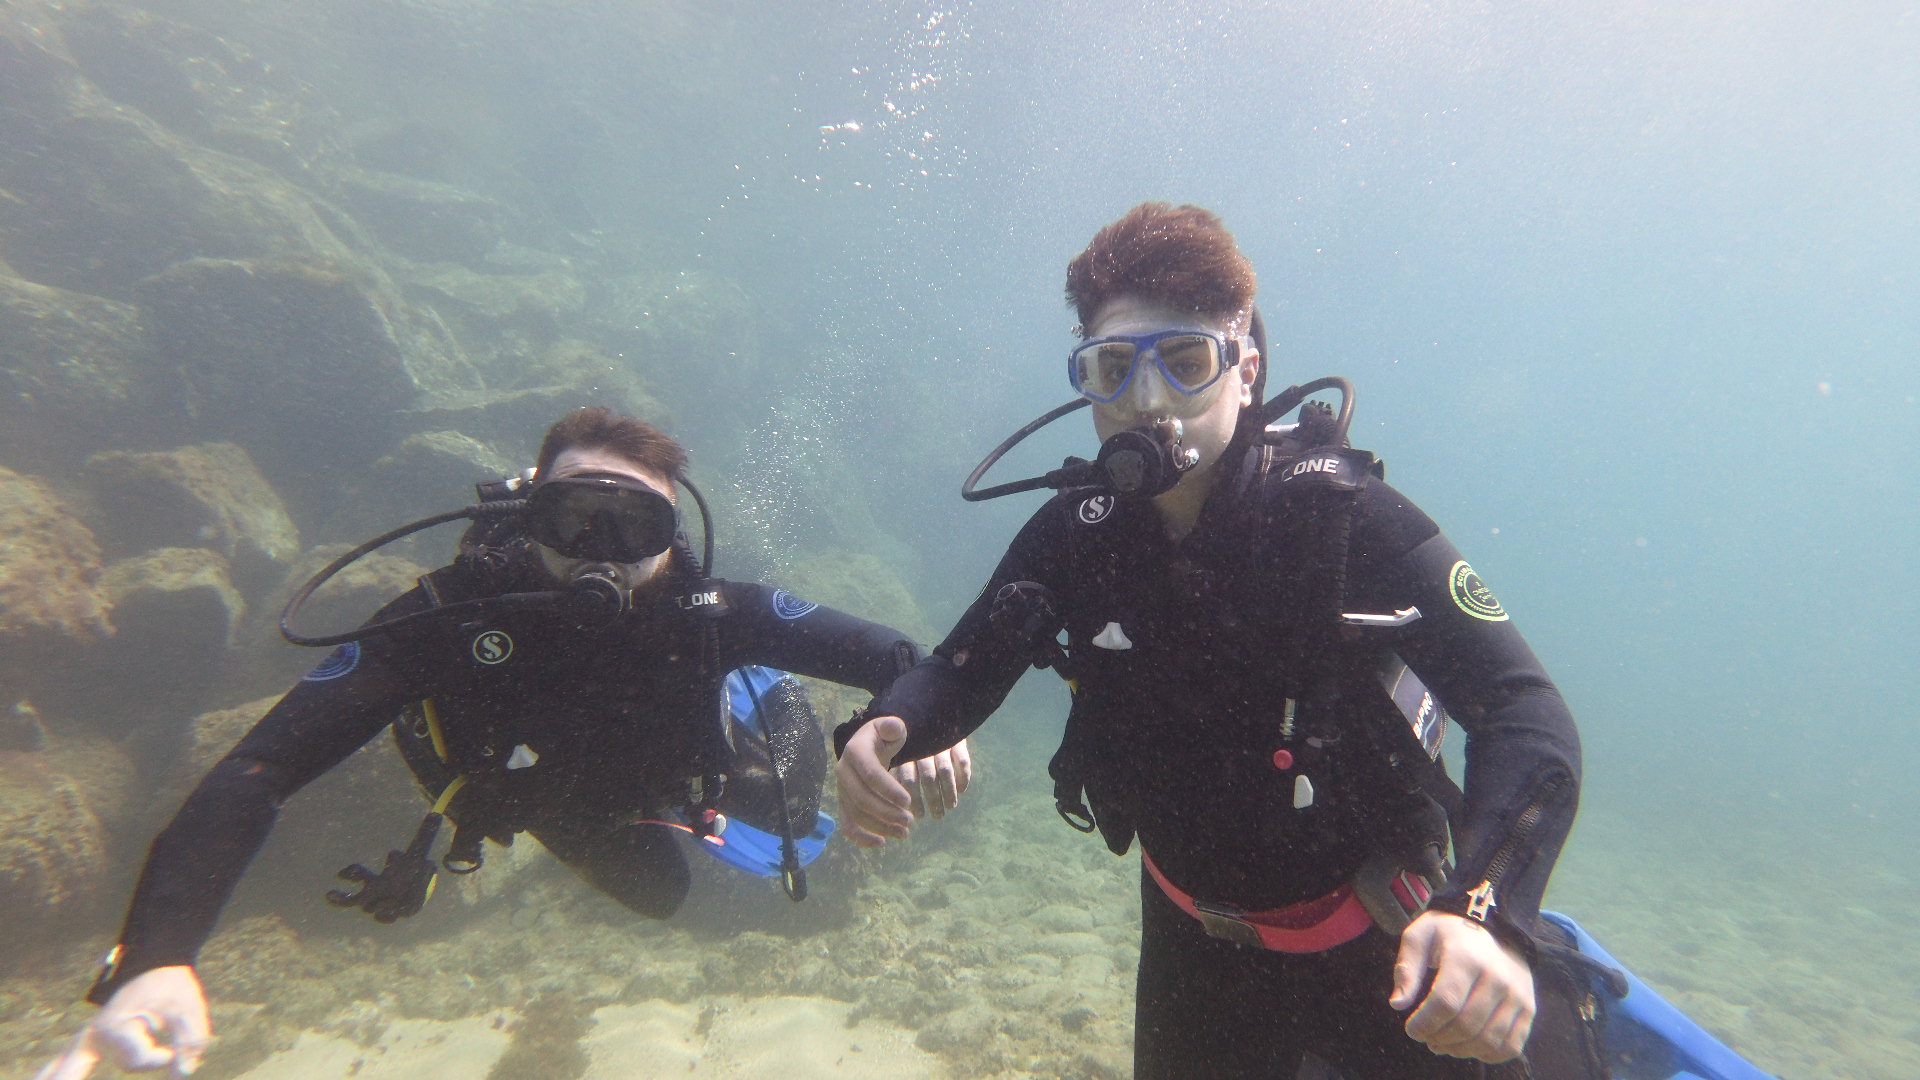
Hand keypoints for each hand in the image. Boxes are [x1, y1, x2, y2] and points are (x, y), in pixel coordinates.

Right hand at [35, 966, 210, 1078]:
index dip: (160, 1057)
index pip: (137, 1059)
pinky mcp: (89, 1041)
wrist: (158, 966)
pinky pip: (63, 1060)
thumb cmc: (172, 987)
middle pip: (71, 1067)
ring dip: (58, 1074)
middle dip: (61, 1076)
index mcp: (115, 1024)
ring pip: (73, 1066)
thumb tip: (183, 1073)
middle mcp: (95, 1033)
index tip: (172, 1051)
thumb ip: (190, 1042)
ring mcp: (87, 1037)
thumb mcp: (189, 1009)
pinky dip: (52, 1070)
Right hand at [835, 715, 913, 847]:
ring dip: (880, 827)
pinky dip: (861, 838)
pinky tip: (882, 843)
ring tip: (904, 832)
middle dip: (887, 812)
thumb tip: (895, 727)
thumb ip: (893, 727)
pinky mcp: (844, 804)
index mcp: (855, 751)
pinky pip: (847, 825)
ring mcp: (841, 790)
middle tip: (910, 820)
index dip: (889, 789)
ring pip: (856, 814)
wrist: (869, 746)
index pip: (870, 773)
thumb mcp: (890, 728)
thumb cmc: (883, 738)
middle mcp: (843, 771)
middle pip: (862, 798)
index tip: (908, 801)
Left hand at [892, 738, 972, 819]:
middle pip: (928, 779)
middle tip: (938, 816)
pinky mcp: (958, 740)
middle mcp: (923, 749)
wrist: (934, 712)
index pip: (909, 780)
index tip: (919, 815)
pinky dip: (964, 777)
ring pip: (945, 772)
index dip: (914, 800)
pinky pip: (962, 761)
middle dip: (934, 801)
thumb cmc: (913, 741)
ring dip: (949, 793)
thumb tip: (900, 807)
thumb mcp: (901, 753)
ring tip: (950, 807)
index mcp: (906, 754)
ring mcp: (941, 744)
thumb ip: (900, 775)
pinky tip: (962, 791)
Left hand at [1390, 911, 1534, 1062]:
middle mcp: (1497, 977)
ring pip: (1488, 1040)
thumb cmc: (1449, 932)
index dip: (1425, 1023)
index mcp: (1466, 957)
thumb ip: (1406, 968)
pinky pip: (1511, 1045)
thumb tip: (1398, 1004)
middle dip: (1439, 1038)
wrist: (1494, 925)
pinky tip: (1469, 1046)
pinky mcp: (1529, 1008)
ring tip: (1443, 1043)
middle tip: (1426, 1037)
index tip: (1412, 1029)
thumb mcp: (1420, 936)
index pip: (1445, 1002)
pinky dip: (1487, 1055)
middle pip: (1466, 1025)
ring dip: (1459, 1049)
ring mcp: (1517, 994)